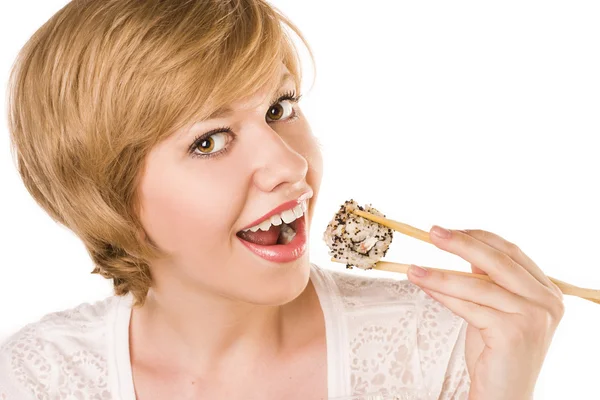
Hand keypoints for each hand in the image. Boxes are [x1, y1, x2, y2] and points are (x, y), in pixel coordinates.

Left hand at [406, 226, 564, 399]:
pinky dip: (443, 295)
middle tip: (432, 232)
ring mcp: (533, 318)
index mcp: (547, 291)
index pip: (511, 252)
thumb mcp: (496, 308)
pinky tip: (425, 286)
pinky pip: (469, 307)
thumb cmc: (497, 352)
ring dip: (440, 275)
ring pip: (476, 285)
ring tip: (413, 268)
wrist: (505, 394)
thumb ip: (489, 280)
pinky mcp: (513, 333)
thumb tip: (465, 247)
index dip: (478, 237)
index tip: (449, 230)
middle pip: (497, 261)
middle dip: (461, 243)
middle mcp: (546, 302)